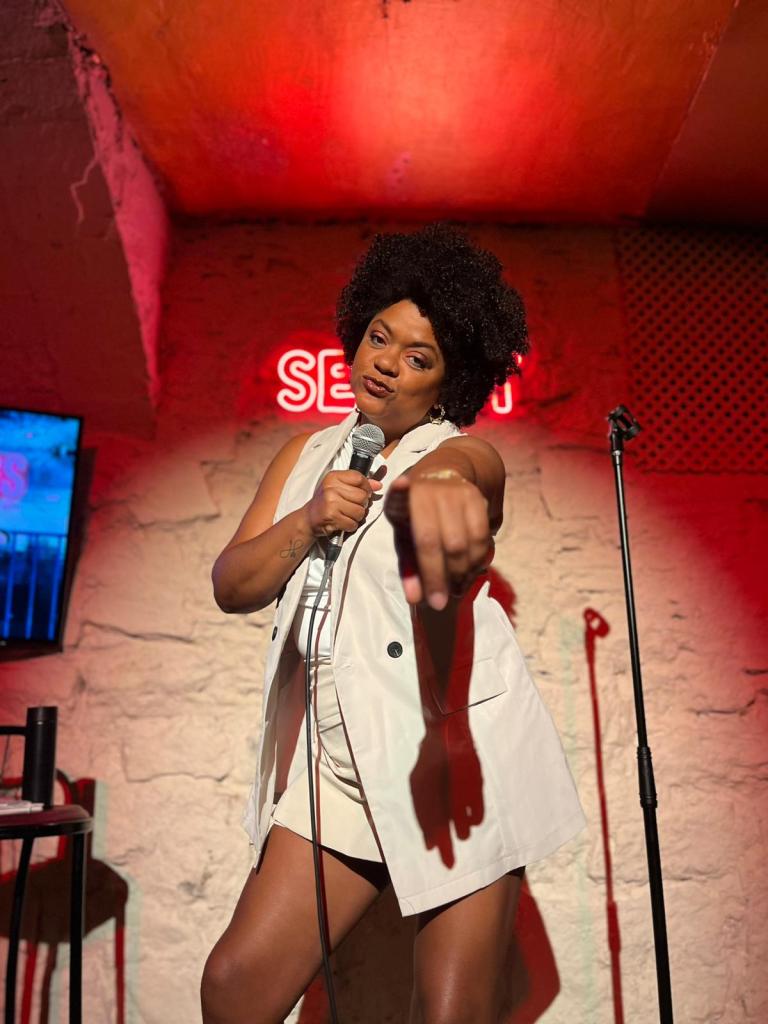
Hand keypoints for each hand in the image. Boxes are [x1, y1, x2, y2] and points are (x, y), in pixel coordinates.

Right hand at [306, 470, 381, 538]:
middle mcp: (331, 488)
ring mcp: (331, 502)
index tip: (363, 493)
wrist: (309, 518)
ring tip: (347, 515)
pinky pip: (353, 523)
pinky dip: (350, 526)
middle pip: (362, 496)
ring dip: (357, 517)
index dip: (366, 487)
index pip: (359, 478)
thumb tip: (378, 485)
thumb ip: (359, 484)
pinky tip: (343, 522)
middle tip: (352, 506)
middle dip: (362, 505)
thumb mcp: (339, 487)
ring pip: (360, 511)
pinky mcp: (332, 517)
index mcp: (333, 477)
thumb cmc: (326, 501)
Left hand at [384, 472, 493, 609]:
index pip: (400, 499)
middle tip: (439, 602)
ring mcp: (454, 492)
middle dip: (437, 577)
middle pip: (433, 539)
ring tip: (455, 590)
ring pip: (462, 542)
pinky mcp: (476, 498)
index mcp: (402, 497)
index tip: (401, 485)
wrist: (446, 481)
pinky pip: (481, 537)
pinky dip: (476, 560)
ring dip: (460, 573)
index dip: (400, 491)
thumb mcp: (406, 537)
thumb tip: (415, 599)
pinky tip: (469, 572)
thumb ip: (409, 568)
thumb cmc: (418, 518)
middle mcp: (428, 490)